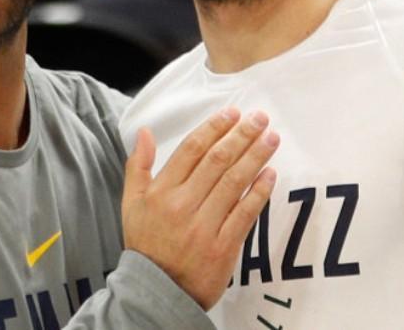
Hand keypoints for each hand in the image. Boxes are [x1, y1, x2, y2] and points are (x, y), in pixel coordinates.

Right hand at [121, 108, 278, 309]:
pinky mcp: (223, 246)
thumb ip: (137, 166)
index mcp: (161, 191)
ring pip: (234, 183)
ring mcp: (204, 226)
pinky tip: (271, 174)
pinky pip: (245, 214)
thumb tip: (144, 131)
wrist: (157, 292)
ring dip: (255, 157)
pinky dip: (259, 192)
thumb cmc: (146, 243)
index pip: (191, 150)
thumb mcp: (131, 203)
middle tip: (260, 118)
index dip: (214, 128)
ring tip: (271, 138)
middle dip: (241, 135)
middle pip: (217, 161)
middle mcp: (183, 205)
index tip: (232, 113)